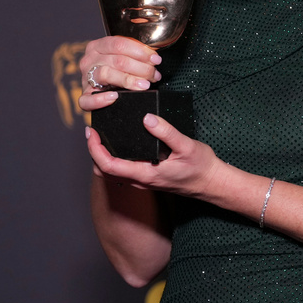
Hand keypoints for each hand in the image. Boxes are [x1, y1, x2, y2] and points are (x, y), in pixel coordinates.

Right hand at [78, 36, 161, 113]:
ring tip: (144, 85)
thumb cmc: (116, 70)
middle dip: (141, 68)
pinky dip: (100, 99)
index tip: (155, 59)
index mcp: (98, 46)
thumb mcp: (122, 56)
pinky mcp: (84, 96)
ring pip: (106, 74)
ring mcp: (86, 78)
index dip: (140, 51)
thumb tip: (154, 57)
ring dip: (129, 80)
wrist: (102, 88)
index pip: (119, 44)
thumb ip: (134, 54)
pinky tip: (114, 97)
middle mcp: (89, 60)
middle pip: (117, 60)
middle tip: (154, 75)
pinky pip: (87, 100)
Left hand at [86, 114, 223, 198]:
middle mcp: (141, 181)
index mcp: (145, 174)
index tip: (91, 133)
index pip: (109, 166)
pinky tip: (120, 144)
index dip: (95, 150)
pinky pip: (124, 170)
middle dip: (94, 152)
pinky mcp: (149, 177)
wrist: (211, 183)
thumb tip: (147, 119)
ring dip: (103, 155)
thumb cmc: (200, 166)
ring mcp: (144, 181)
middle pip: (105, 171)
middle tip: (92, 131)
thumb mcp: (187, 146)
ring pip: (114, 172)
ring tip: (102, 135)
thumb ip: (167, 132)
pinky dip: (115, 158)